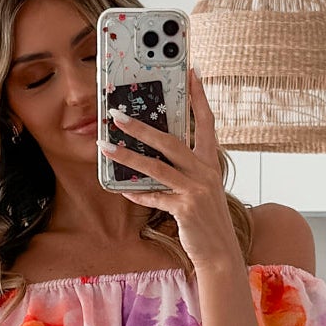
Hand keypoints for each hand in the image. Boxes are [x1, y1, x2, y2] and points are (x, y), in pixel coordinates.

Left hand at [98, 68, 235, 270]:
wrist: (220, 253)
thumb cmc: (206, 221)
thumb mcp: (201, 191)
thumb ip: (183, 172)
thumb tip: (152, 160)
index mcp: (210, 163)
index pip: (206, 122)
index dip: (199, 96)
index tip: (192, 71)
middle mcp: (205, 172)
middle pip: (170, 141)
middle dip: (142, 126)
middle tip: (118, 115)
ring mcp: (195, 190)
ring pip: (155, 166)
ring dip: (127, 156)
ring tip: (105, 146)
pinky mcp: (185, 208)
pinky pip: (154, 196)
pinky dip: (137, 193)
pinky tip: (122, 188)